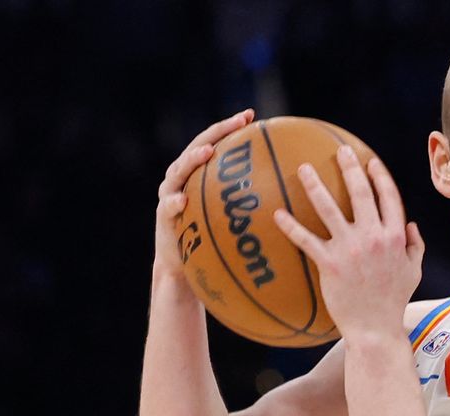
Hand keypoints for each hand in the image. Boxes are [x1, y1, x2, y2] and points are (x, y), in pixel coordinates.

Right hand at [155, 109, 254, 275]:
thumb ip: (246, 203)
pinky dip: (174, 202)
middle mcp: (182, 177)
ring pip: (179, 170)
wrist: (182, 265)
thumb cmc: (212, 240)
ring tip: (207, 152)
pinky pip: (168, 207)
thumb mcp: (230, 218)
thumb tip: (285, 196)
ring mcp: (170, 193)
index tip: (250, 115)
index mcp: (198, 172)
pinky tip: (182, 201)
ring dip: (192, 159)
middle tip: (237, 123)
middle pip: (197, 147)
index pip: (215, 142)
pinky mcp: (163, 215)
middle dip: (216, 132)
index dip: (230, 127)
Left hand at [272, 147, 424, 340]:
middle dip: (349, 167)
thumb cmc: (394, 302)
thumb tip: (411, 225)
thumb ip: (414, 246)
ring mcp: (350, 248)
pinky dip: (290, 226)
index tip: (370, 162)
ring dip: (314, 185)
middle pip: (360, 192)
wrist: (376, 329)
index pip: (388, 197)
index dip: (379, 176)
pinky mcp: (330, 263)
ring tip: (302, 169)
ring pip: (329, 208)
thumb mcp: (414, 272)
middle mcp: (373, 237)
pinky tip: (277, 214)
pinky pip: (307, 239)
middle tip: (339, 150)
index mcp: (395, 236)